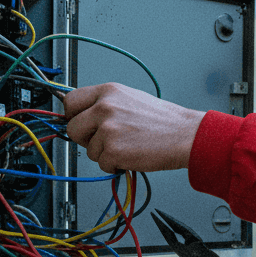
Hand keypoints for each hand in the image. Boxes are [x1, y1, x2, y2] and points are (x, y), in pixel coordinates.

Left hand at [64, 83, 204, 172]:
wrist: (185, 135)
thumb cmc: (164, 121)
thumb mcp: (131, 99)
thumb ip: (106, 104)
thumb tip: (85, 115)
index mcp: (108, 91)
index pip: (70, 102)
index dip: (73, 116)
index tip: (79, 123)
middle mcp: (104, 107)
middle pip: (72, 128)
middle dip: (85, 139)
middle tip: (105, 141)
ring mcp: (107, 129)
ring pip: (88, 150)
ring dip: (105, 154)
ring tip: (127, 146)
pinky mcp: (112, 150)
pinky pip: (102, 164)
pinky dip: (115, 165)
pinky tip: (131, 155)